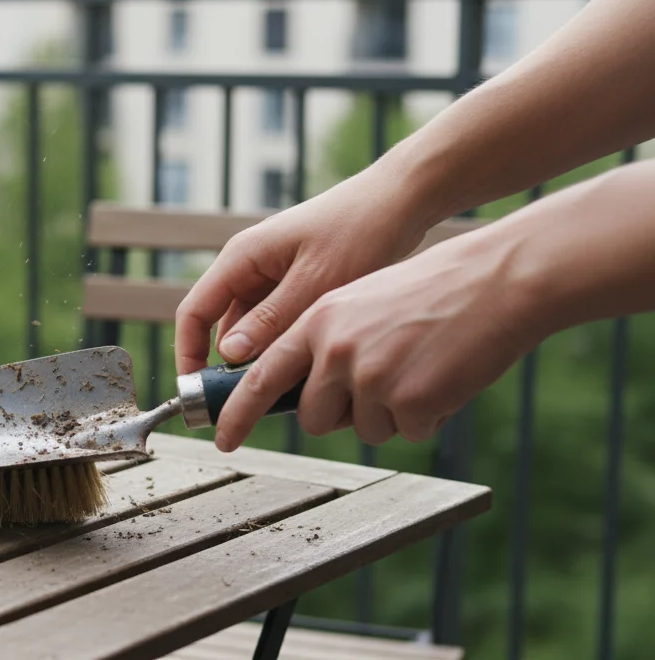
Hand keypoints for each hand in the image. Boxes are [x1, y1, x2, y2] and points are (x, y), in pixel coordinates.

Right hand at [175, 168, 433, 374]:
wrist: (402, 200)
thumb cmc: (360, 231)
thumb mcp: (316, 281)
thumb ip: (272, 319)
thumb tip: (229, 355)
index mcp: (242, 257)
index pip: (194, 312)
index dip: (188, 354)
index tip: (199, 394)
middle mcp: (249, 267)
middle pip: (221, 326)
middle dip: (230, 367)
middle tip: (249, 406)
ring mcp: (272, 276)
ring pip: (252, 330)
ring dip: (263, 358)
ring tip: (288, 391)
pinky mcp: (296, 285)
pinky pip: (277, 324)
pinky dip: (286, 347)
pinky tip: (309, 369)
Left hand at [212, 227, 541, 451]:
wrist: (497, 281)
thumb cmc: (434, 290)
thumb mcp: (360, 300)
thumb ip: (324, 341)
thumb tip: (302, 392)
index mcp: (318, 320)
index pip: (261, 377)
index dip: (237, 413)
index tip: (222, 438)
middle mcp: (335, 348)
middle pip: (314, 418)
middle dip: (340, 415)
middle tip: (379, 386)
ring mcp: (371, 376)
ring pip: (364, 429)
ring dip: (391, 413)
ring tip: (420, 367)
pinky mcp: (409, 400)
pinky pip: (408, 432)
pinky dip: (428, 416)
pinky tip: (444, 377)